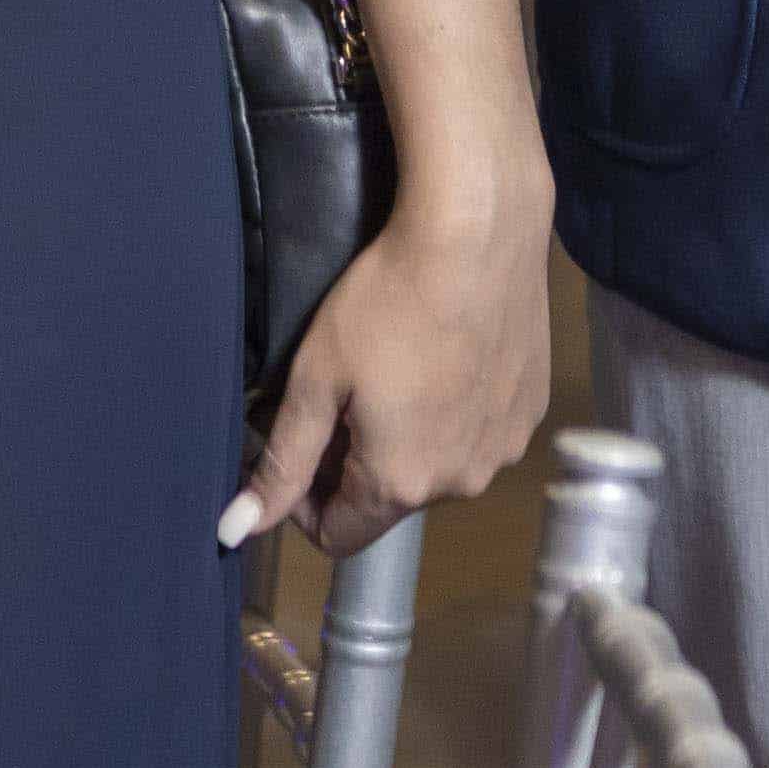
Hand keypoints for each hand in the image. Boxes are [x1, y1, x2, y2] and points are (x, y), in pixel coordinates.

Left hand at [221, 193, 553, 556]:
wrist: (480, 231)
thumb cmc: (389, 299)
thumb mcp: (316, 377)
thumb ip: (281, 461)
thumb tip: (237, 530)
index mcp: (401, 482)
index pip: (338, 536)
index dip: (302, 500)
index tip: (293, 442)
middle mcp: (463, 483)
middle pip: (388, 498)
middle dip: (354, 460)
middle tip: (336, 393)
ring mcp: (505, 446)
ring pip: (437, 465)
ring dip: (406, 437)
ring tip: (393, 368)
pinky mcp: (531, 409)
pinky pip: (478, 432)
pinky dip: (452, 410)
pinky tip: (441, 355)